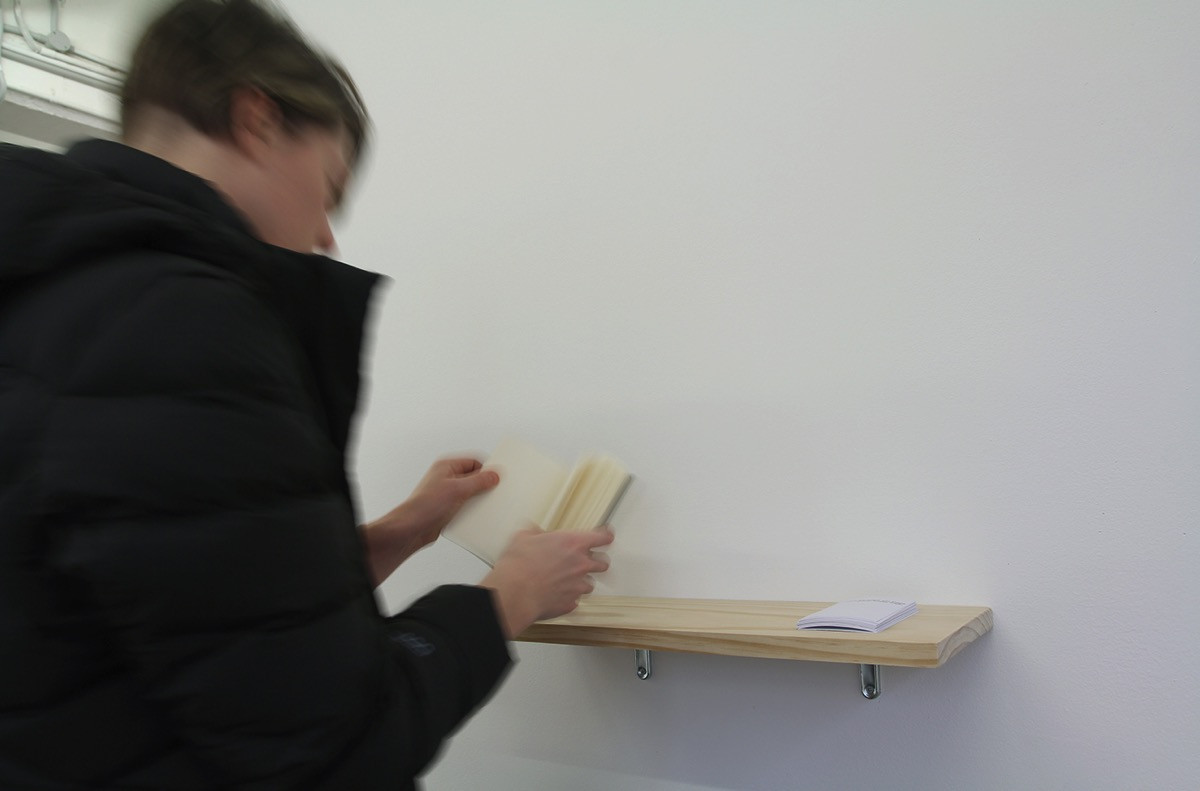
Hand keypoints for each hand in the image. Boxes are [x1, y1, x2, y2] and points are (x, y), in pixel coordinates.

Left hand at [362, 457, 498, 584]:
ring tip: (485, 506)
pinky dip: (472, 511)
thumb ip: (478, 481)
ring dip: (478, 500)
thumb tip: (493, 475)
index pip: (474, 462)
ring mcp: (447, 494)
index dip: (487, 469)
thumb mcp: (457, 489)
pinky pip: (466, 506)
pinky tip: (476, 516)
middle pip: (474, 478)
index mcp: (447, 466)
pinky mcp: (448, 508)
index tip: (499, 477)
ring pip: (471, 493)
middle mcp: (446, 478)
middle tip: (495, 493)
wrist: (412, 529)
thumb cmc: (425, 506)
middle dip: (485, 486)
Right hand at [480, 526, 613, 639]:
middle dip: (596, 562)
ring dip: (581, 582)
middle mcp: (581, 564)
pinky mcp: (570, 603)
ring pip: (590, 584)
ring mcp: (578, 586)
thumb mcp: (524, 537)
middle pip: (603, 563)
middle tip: (585, 561)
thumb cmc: (519, 565)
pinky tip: (557, 595)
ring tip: (566, 581)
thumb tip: (534, 532)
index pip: (603, 537)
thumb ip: (535, 533)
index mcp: (574, 543)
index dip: (606, 536)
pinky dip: (569, 598)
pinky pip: (575, 600)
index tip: (606, 536)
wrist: (514, 592)